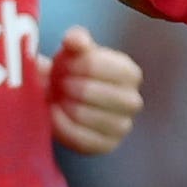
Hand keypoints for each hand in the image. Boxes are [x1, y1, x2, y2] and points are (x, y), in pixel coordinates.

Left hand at [47, 25, 143, 154]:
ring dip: (63, 105)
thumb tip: (75, 41)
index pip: (96, 65)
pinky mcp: (107, 146)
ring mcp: (122, 126)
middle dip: (67, 86)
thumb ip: (76, 39)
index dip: (72, 65)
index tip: (61, 66)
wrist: (67, 98)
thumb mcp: (75, 50)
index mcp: (129, 73)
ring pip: (85, 116)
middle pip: (91, 92)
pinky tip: (54, 114)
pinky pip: (80, 138)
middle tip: (58, 84)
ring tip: (57, 97)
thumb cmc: (73, 71)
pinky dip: (61, 125)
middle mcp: (132, 101)